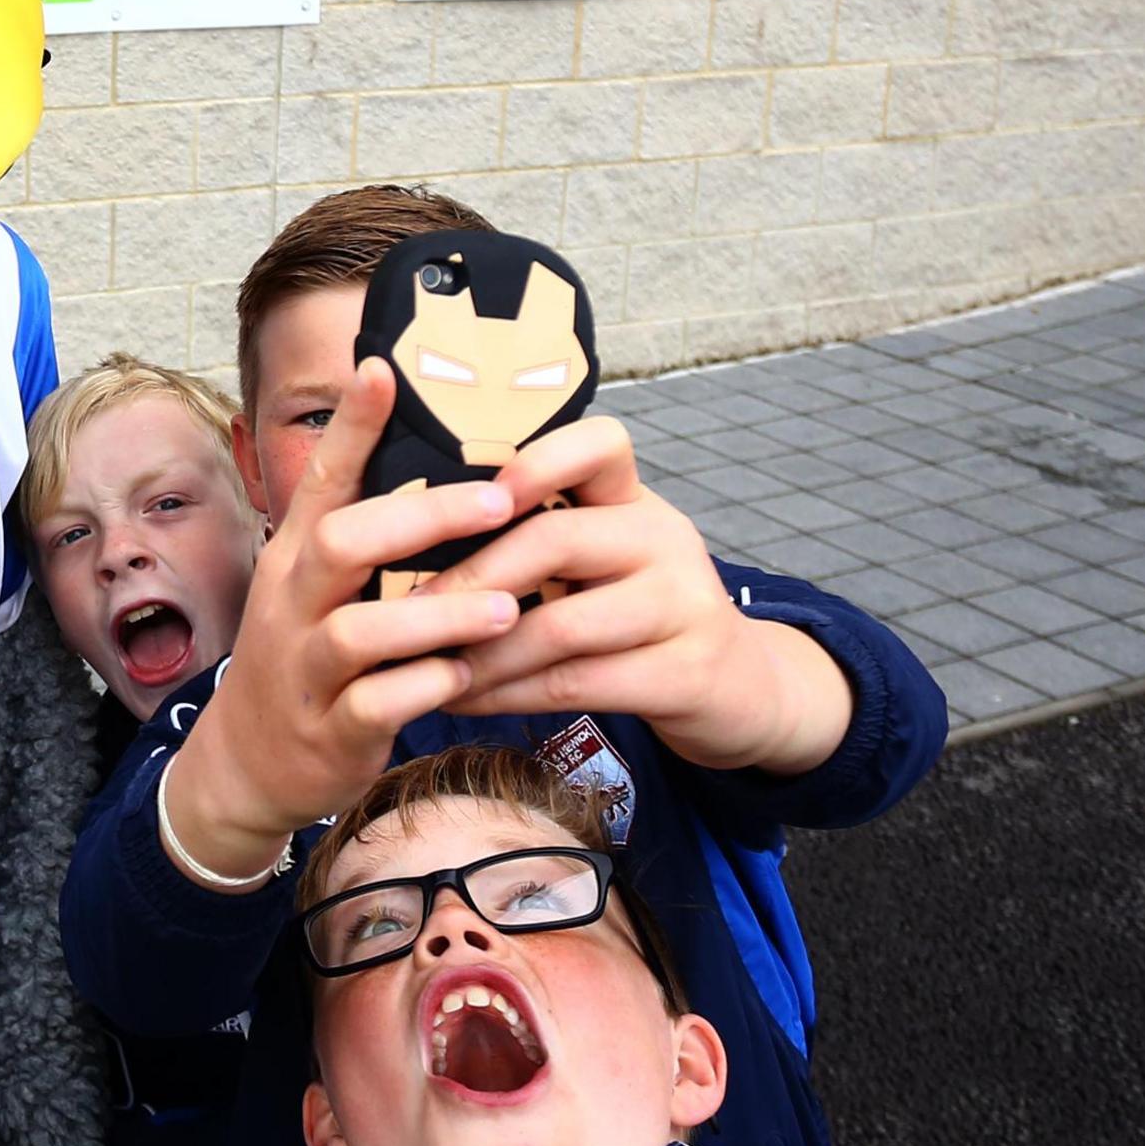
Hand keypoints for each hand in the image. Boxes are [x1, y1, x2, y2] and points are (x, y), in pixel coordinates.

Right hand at [164, 359, 527, 884]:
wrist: (247, 763)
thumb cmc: (306, 660)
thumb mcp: (314, 590)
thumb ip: (365, 538)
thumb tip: (445, 469)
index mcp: (295, 558)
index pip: (321, 478)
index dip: (353, 424)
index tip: (386, 365)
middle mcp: (292, 604)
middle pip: (343, 543)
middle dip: (423, 519)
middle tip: (499, 501)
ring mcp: (305, 669)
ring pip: (362, 631)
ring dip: (439, 614)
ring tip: (508, 607)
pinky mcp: (328, 731)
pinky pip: (375, 705)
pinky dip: (424, 688)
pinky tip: (467, 677)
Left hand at [418, 417, 852, 776]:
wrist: (739, 690)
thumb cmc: (637, 617)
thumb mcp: (601, 559)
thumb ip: (536, 535)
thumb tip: (411, 529)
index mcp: (633, 500)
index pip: (599, 444)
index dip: (535, 459)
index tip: (472, 496)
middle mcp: (664, 538)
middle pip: (555, 538)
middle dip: (469, 577)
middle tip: (406, 609)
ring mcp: (684, 605)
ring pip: (561, 625)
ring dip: (481, 653)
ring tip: (425, 668)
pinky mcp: (686, 673)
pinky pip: (578, 683)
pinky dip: (509, 695)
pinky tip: (464, 701)